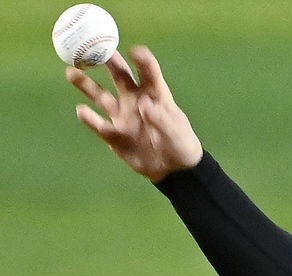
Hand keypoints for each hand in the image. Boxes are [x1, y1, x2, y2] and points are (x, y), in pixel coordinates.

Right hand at [66, 46, 201, 181]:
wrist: (173, 170)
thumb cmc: (179, 143)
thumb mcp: (176, 130)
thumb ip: (161, 118)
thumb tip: (144, 106)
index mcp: (153, 93)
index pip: (147, 71)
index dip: (141, 59)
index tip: (134, 53)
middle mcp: (134, 99)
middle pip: (118, 75)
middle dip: (105, 60)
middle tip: (89, 47)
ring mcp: (123, 117)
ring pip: (101, 96)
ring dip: (86, 85)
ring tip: (70, 72)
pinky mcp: (115, 136)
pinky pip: (100, 126)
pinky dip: (90, 119)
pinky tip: (81, 111)